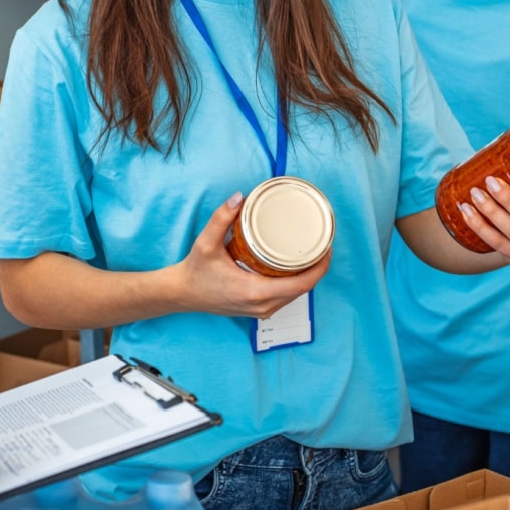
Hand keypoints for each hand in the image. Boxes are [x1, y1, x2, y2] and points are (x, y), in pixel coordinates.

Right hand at [176, 192, 331, 318]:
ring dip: (307, 277)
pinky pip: (286, 298)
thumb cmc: (195, 272)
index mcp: (255, 292)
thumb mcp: (206, 243)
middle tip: (322, 245)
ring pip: (296, 296)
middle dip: (317, 269)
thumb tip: (239, 197)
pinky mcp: (259, 311)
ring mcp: (261, 311)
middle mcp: (262, 306)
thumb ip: (222, 218)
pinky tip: (297, 269)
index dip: (320, 268)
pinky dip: (295, 284)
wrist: (183, 294)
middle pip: (303, 290)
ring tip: (312, 254)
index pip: (302, 284)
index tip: (326, 249)